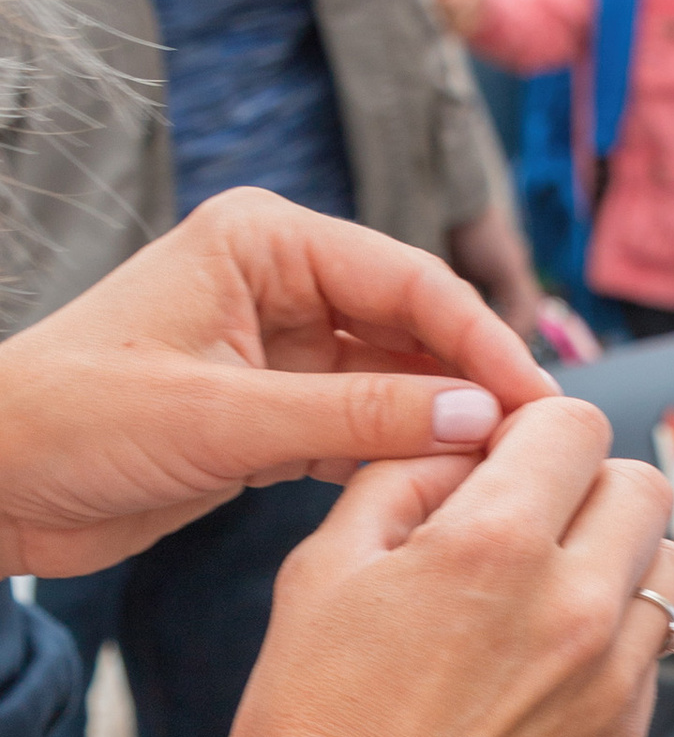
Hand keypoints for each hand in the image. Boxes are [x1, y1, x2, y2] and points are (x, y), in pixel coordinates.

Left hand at [0, 189, 552, 579]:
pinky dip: (399, 459)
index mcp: (264, 241)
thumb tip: (478, 416)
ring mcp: (278, 349)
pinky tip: (441, 495)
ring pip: (396, 382)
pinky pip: (363, 427)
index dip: (484, 343)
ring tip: (506, 479)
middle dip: (475, 385)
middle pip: (415, 327)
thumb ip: (356, 413)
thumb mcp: (221, 417)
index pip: (409, 280)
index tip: (539, 405)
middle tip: (539, 450)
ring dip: (444, 426)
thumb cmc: (72, 420)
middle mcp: (280, 283)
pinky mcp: (270, 413)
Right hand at [168, 399, 673, 736]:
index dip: (535, 432)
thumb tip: (467, 447)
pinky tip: (544, 660)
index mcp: (495, 545)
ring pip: (669, 566)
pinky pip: (657, 648)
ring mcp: (612, 677)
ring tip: (546, 590)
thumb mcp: (324, 563)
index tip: (507, 459)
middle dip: (587, 487)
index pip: (577, 424)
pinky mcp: (623, 735)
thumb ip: (407, 477)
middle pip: (643, 486)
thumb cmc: (311, 723)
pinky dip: (617, 635)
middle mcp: (574, 606)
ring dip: (617, 558)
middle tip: (531, 520)